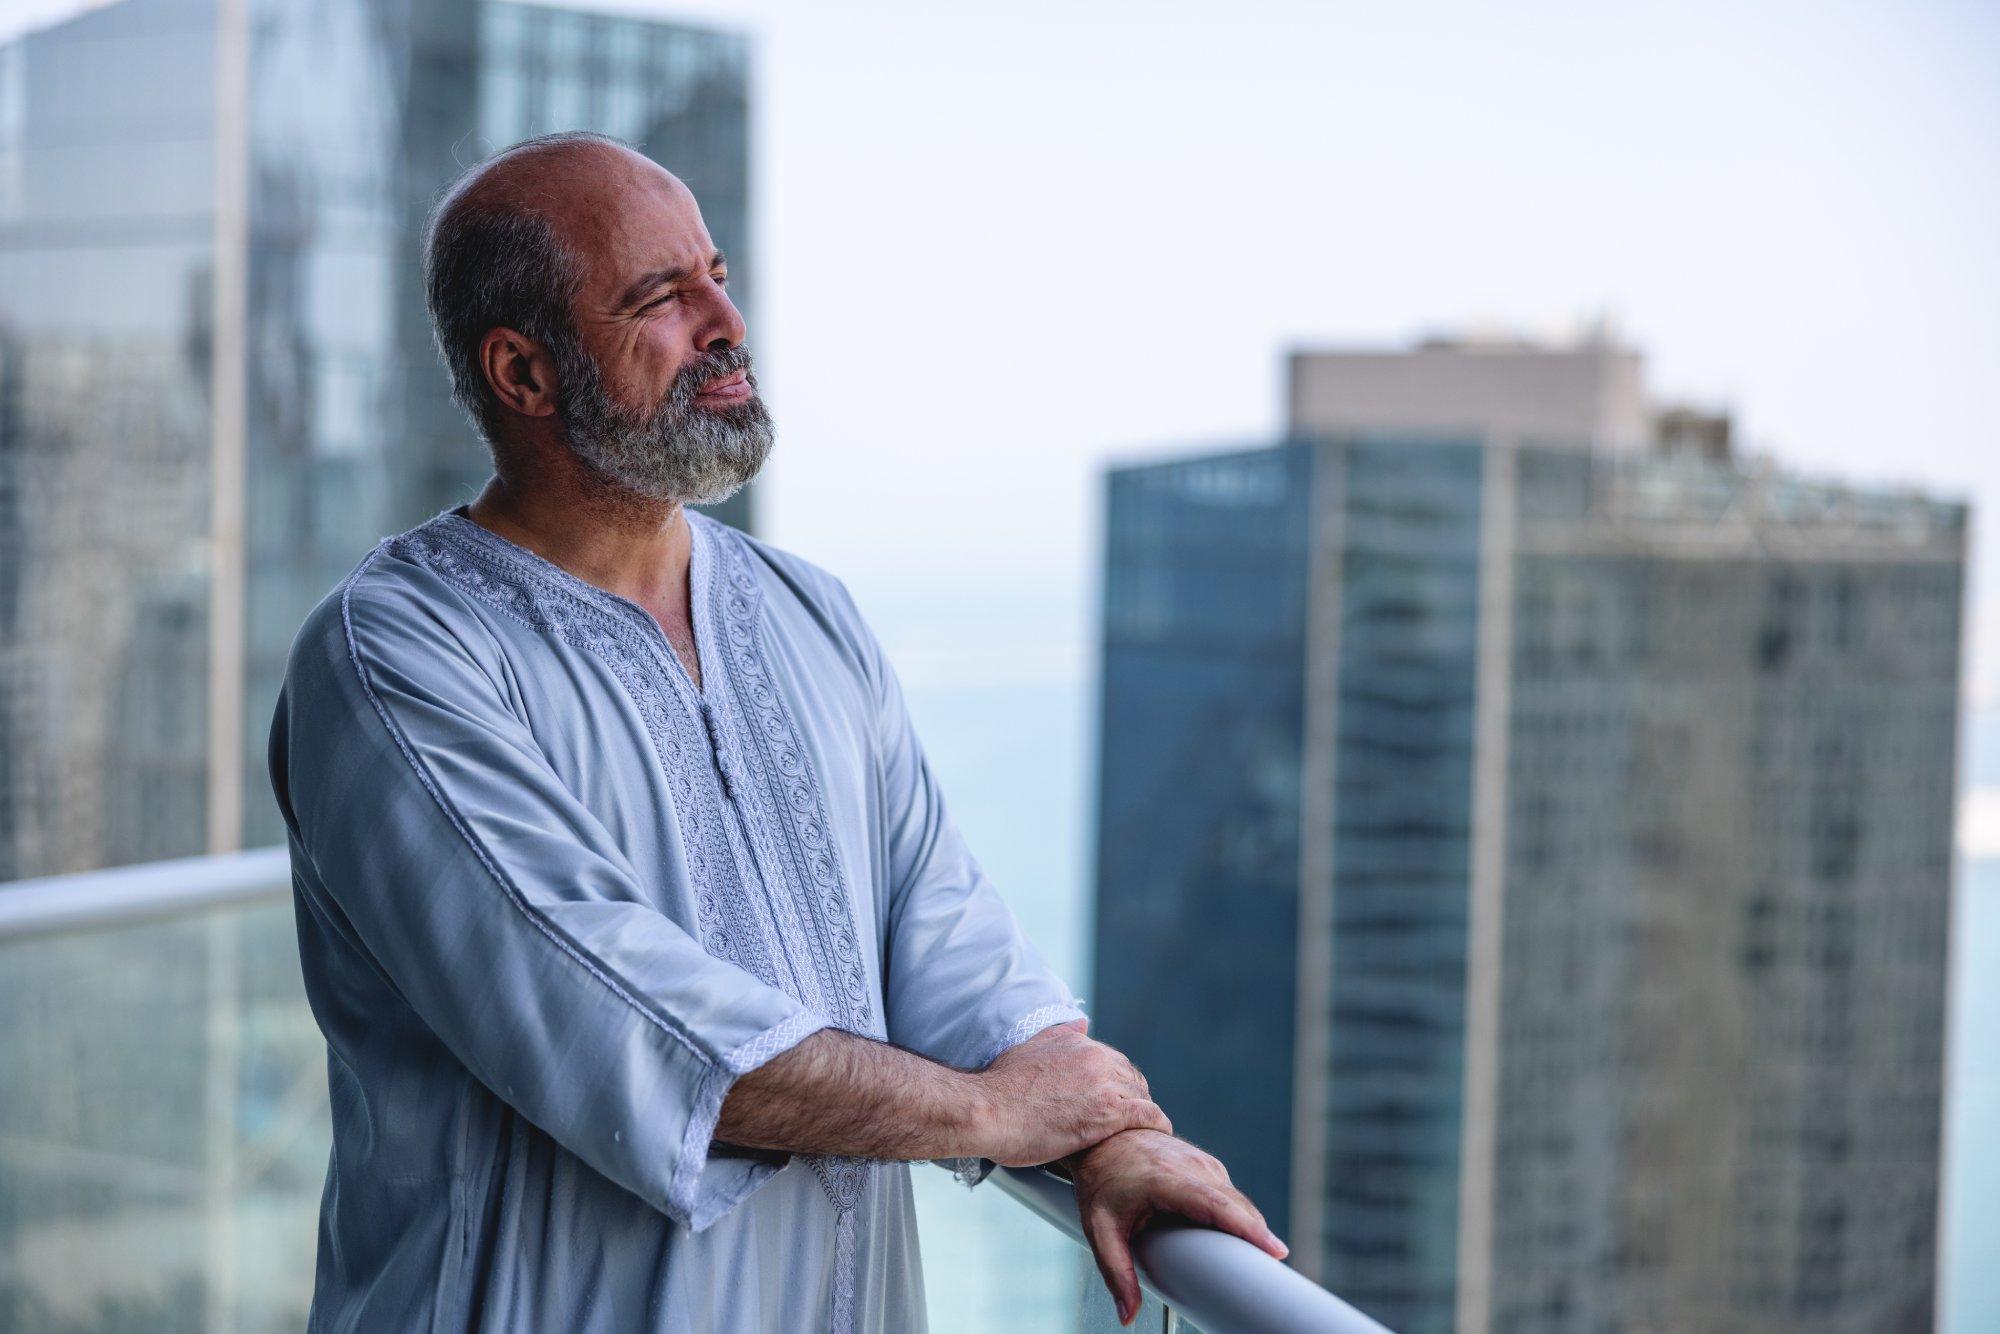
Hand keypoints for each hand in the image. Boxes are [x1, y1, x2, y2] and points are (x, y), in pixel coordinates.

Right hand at [972, 1025, 1170, 1166]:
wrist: (986, 1110)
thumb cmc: (998, 1088)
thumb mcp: (1029, 1049)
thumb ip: (1057, 1037)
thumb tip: (1080, 1021)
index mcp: (1078, 1044)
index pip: (1112, 1060)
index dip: (1117, 1081)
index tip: (1116, 1096)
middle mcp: (1095, 1058)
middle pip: (1130, 1076)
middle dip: (1133, 1095)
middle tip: (1132, 1116)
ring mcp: (1103, 1085)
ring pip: (1140, 1094)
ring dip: (1143, 1111)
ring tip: (1145, 1128)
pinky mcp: (1107, 1113)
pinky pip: (1146, 1115)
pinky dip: (1156, 1123)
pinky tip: (1159, 1131)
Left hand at [1067, 1128, 1286, 1325]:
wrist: (1104, 1138)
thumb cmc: (1101, 1182)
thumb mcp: (1100, 1229)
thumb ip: (1115, 1273)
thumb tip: (1127, 1316)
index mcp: (1166, 1179)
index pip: (1216, 1205)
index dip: (1247, 1227)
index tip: (1274, 1249)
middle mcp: (1190, 1166)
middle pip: (1236, 1205)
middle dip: (1258, 1234)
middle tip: (1273, 1267)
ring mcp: (1202, 1161)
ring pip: (1237, 1200)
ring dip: (1250, 1226)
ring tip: (1261, 1257)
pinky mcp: (1207, 1164)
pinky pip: (1231, 1194)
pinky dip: (1240, 1215)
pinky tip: (1242, 1237)